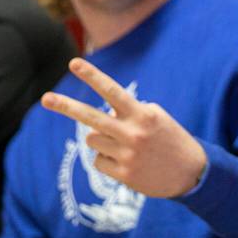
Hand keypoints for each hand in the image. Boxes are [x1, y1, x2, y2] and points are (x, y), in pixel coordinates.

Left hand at [41, 58, 207, 198]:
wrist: (191, 173)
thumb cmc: (170, 139)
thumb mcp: (156, 118)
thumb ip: (129, 113)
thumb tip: (100, 118)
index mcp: (143, 114)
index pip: (112, 91)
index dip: (92, 76)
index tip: (74, 63)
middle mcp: (132, 133)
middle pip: (90, 117)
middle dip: (66, 106)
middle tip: (45, 98)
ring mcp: (126, 154)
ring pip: (92, 139)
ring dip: (102, 139)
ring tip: (124, 144)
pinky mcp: (123, 174)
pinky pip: (98, 161)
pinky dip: (107, 159)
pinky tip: (127, 161)